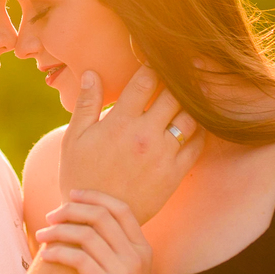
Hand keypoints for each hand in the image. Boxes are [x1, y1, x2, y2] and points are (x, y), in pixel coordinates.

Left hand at [35, 190, 162, 273]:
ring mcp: (124, 272)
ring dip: (58, 231)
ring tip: (41, 235)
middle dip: (70, 210)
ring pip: (86, 235)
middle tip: (50, 216)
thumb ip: (115, 249)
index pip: (121, 208)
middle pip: (100, 216)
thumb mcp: (127, 273)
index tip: (70, 194)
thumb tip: (83, 225)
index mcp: (143, 248)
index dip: (94, 196)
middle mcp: (137, 255)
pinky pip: (78, 259)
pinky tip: (45, 256)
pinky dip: (58, 252)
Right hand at [60, 66, 203, 224]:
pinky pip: (196, 145)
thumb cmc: (81, 174)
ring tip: (195, 90)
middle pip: (174, 94)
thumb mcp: (75, 138)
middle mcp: (145, 135)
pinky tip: (197, 121)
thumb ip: (86, 103)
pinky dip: (199, 130)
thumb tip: (91, 72)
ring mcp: (163, 155)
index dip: (153, 64)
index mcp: (121, 122)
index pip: (145, 80)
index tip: (157, 55)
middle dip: (179, 78)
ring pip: (190, 117)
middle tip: (185, 66)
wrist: (96, 218)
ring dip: (193, 102)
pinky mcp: (174, 173)